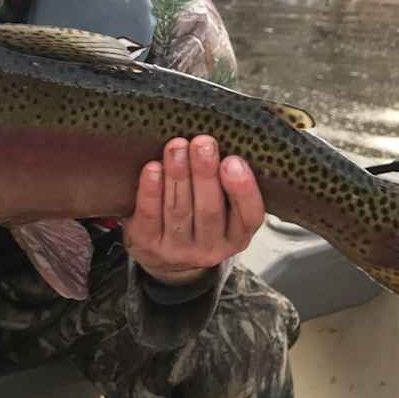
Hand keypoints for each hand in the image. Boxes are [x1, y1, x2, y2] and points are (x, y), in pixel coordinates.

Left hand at [122, 135, 264, 286]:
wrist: (164, 258)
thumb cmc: (198, 218)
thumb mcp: (224, 209)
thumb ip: (227, 182)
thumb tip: (223, 139)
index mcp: (237, 235)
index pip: (249, 215)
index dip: (242, 189)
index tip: (233, 161)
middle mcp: (211, 248)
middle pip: (209, 210)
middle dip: (205, 173)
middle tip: (203, 143)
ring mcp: (179, 250)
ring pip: (179, 209)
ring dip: (178, 175)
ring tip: (177, 146)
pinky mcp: (149, 245)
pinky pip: (150, 216)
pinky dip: (151, 191)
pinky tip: (153, 169)